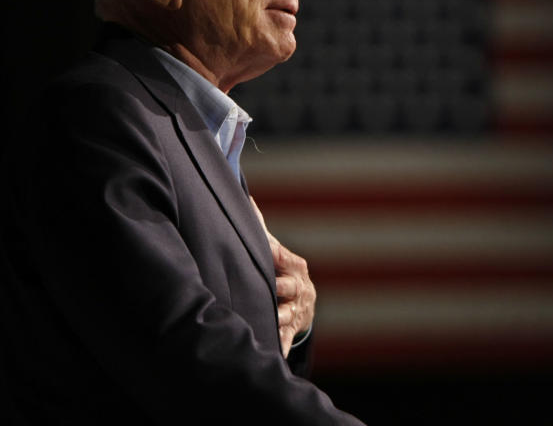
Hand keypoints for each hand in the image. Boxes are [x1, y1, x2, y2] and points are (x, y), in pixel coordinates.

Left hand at [250, 196, 315, 357]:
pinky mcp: (291, 329)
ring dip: (280, 318)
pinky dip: (280, 345)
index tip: (265, 251)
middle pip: (290, 287)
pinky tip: (274, 352)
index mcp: (295, 267)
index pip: (282, 257)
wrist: (304, 307)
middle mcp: (300, 288)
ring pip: (288, 314)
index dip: (273, 255)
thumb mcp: (277, 253)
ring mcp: (297, 309)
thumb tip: (247, 199)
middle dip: (282, 288)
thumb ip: (261, 229)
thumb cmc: (282, 273)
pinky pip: (285, 338)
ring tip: (272, 320)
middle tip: (275, 287)